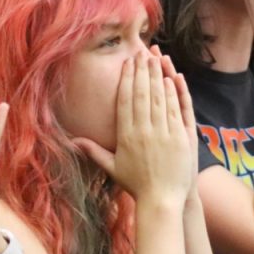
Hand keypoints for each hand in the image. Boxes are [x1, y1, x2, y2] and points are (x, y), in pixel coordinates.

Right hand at [74, 53, 192, 205]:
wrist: (161, 201)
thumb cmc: (136, 186)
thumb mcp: (112, 168)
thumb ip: (94, 151)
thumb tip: (73, 141)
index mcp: (126, 136)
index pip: (125, 101)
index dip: (127, 80)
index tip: (128, 64)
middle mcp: (144, 131)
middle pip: (142, 94)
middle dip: (142, 71)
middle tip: (142, 53)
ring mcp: (163, 133)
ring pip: (159, 98)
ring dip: (157, 76)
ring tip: (156, 59)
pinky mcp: (180, 137)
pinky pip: (176, 110)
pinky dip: (173, 93)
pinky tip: (171, 79)